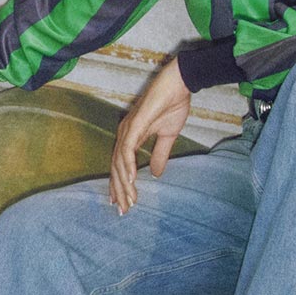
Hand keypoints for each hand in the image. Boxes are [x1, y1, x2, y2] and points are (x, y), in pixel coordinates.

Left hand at [110, 58, 191, 215]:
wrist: (179, 84)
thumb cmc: (172, 105)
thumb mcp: (168, 136)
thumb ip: (160, 155)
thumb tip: (155, 174)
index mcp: (130, 136)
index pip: (120, 166)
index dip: (120, 185)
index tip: (122, 203)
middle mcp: (124, 134)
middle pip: (116, 168)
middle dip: (119, 191)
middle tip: (123, 210)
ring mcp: (128, 129)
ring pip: (119, 162)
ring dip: (123, 184)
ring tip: (128, 201)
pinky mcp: (135, 125)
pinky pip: (127, 149)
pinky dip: (127, 166)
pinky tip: (131, 181)